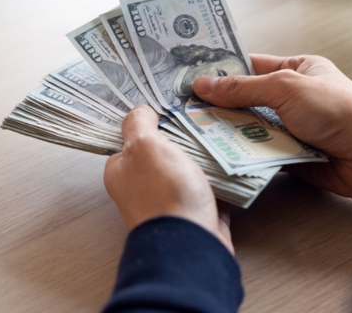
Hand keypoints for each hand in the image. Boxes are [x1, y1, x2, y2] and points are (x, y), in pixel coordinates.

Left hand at [104, 105, 233, 252]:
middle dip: (183, 140)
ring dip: (204, 158)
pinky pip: (208, 190)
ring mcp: (169, 203)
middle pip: (164, 153)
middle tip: (199, 124)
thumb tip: (140, 111)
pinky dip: (219, 180)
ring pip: (188, 171)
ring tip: (219, 141)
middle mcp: (141, 188)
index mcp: (122, 171)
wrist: (190, 243)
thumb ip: (138, 124)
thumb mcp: (145, 146)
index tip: (170, 109)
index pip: (132, 139)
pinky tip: (229, 167)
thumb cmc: (164, 195)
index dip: (151, 122)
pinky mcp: (194, 214)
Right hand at [193, 54, 351, 207]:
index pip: (250, 67)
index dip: (220, 72)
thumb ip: (244, 88)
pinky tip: (214, 157)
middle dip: (218, 107)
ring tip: (189, 134)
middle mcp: (292, 98)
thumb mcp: (288, 89)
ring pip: (249, 129)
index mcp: (296, 70)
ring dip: (227, 133)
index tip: (187, 78)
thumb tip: (202, 85)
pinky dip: (242, 156)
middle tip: (180, 110)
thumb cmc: (339, 111)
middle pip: (245, 101)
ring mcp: (290, 129)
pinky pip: (259, 154)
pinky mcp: (290, 157)